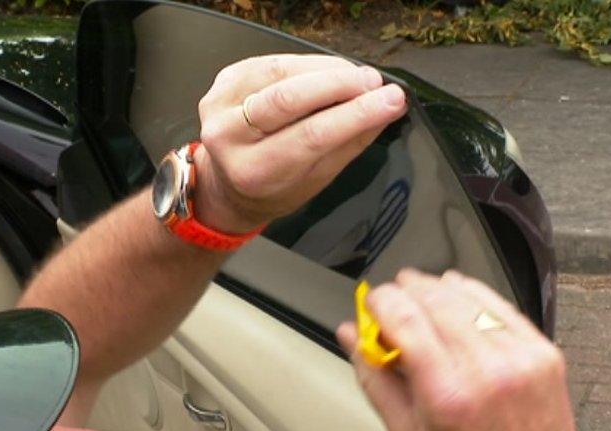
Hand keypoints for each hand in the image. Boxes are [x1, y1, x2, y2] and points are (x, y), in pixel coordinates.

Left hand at [193, 54, 407, 233]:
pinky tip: (328, 71)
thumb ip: (350, 143)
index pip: (312, 136)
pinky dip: (306, 64)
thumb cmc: (272, 187)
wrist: (228, 184)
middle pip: (289, 98)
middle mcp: (229, 137)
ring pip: (280, 72)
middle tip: (375, 83)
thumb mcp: (316, 179)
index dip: (356, 113)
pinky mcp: (224, 80)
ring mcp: (220, 105)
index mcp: (254, 173)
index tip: (390, 100)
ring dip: (327, 69)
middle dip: (341, 84)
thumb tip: (388, 109)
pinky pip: (272, 62)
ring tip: (357, 77)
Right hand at [337, 270, 593, 430]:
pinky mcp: (545, 354)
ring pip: (470, 296)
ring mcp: (521, 359)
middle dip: (407, 289)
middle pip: (436, 299)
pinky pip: (503, 307)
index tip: (372, 302)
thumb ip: (372, 375)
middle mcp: (487, 371)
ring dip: (440, 289)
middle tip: (394, 295)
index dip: (381, 299)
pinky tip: (461, 302)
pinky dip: (476, 298)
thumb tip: (349, 334)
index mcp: (446, 393)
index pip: (405, 317)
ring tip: (425, 296)